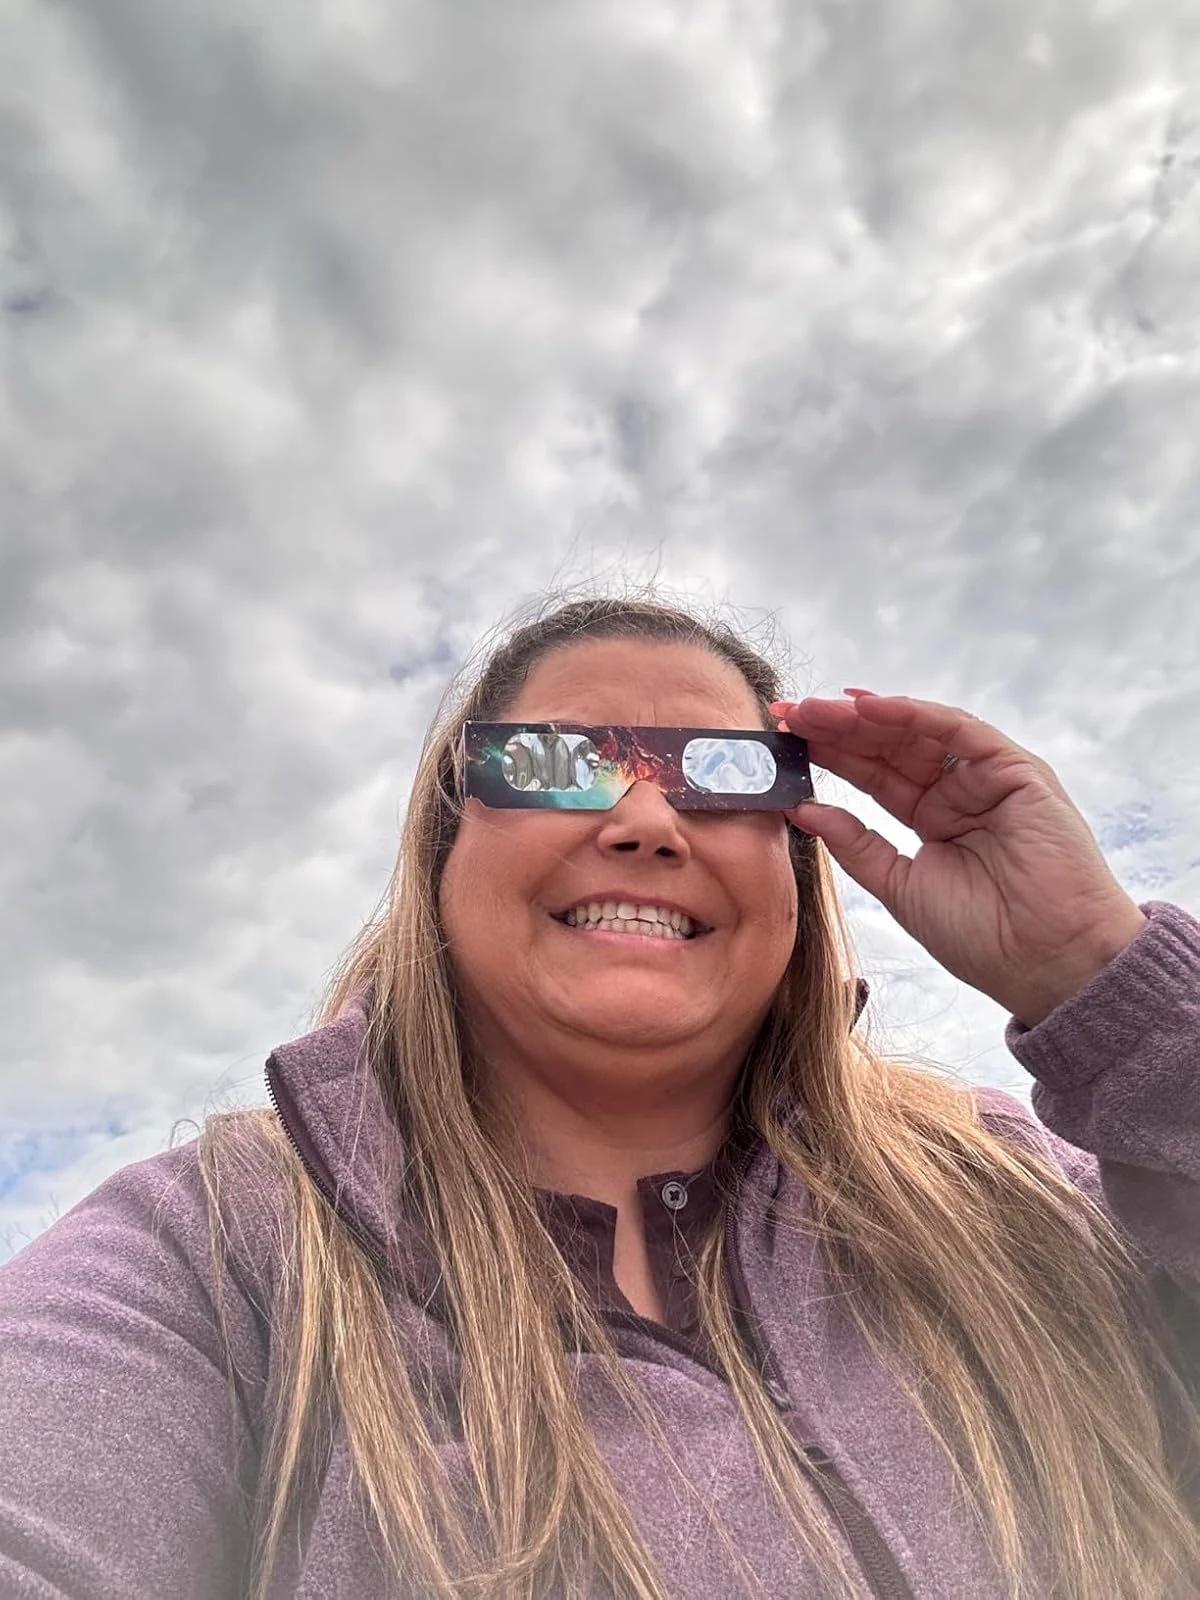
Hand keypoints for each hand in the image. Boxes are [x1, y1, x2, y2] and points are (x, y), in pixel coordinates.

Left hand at [771, 690, 1148, 1028]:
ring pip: (917, 732)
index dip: (829, 755)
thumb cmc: (983, 937)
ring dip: (865, 716)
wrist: (1047, 962)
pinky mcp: (1016, 770)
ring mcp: (987, 777)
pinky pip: (958, 731)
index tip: (781, 740)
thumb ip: (855, 844)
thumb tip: (801, 808)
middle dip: (837, 728)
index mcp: (933, 819)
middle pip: (889, 746)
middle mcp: (959, 791)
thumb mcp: (899, 887)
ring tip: (815, 709)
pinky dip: (913, 715)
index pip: (873, 774)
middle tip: (787, 714)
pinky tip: (868, 708)